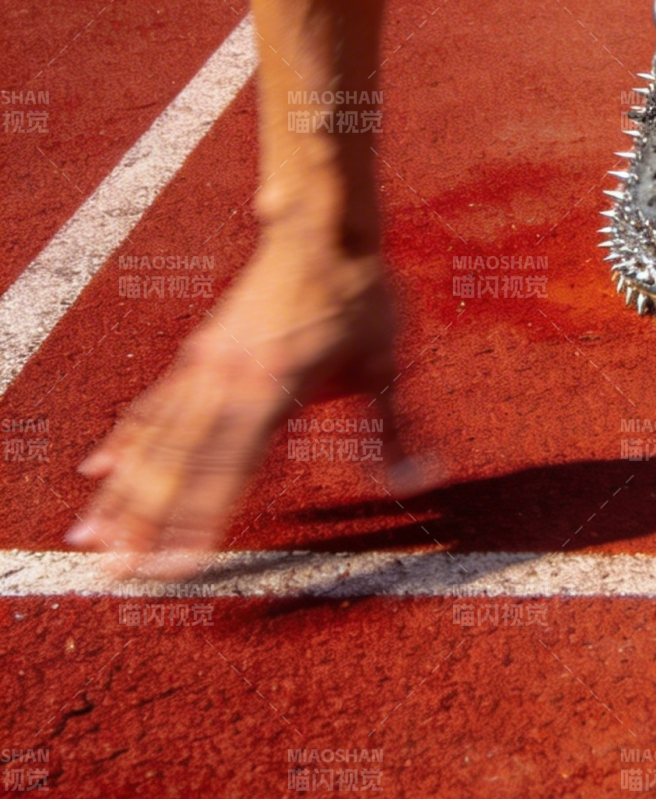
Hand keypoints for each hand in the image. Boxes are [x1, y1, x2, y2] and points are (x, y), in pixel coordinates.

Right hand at [68, 240, 435, 580]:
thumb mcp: (387, 365)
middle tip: (110, 571)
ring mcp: (205, 366)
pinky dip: (126, 441)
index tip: (174, 569)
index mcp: (272, 392)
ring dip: (122, 493)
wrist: (321, 227)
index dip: (200, 526)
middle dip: (142, 524)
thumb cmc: (359, 293)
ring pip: (154, 442)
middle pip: (176, 468)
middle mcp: (227, 383)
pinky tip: (98, 469)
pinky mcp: (198, 351)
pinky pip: (153, 406)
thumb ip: (395, 431)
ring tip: (88, 537)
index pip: (230, 475)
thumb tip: (425, 478)